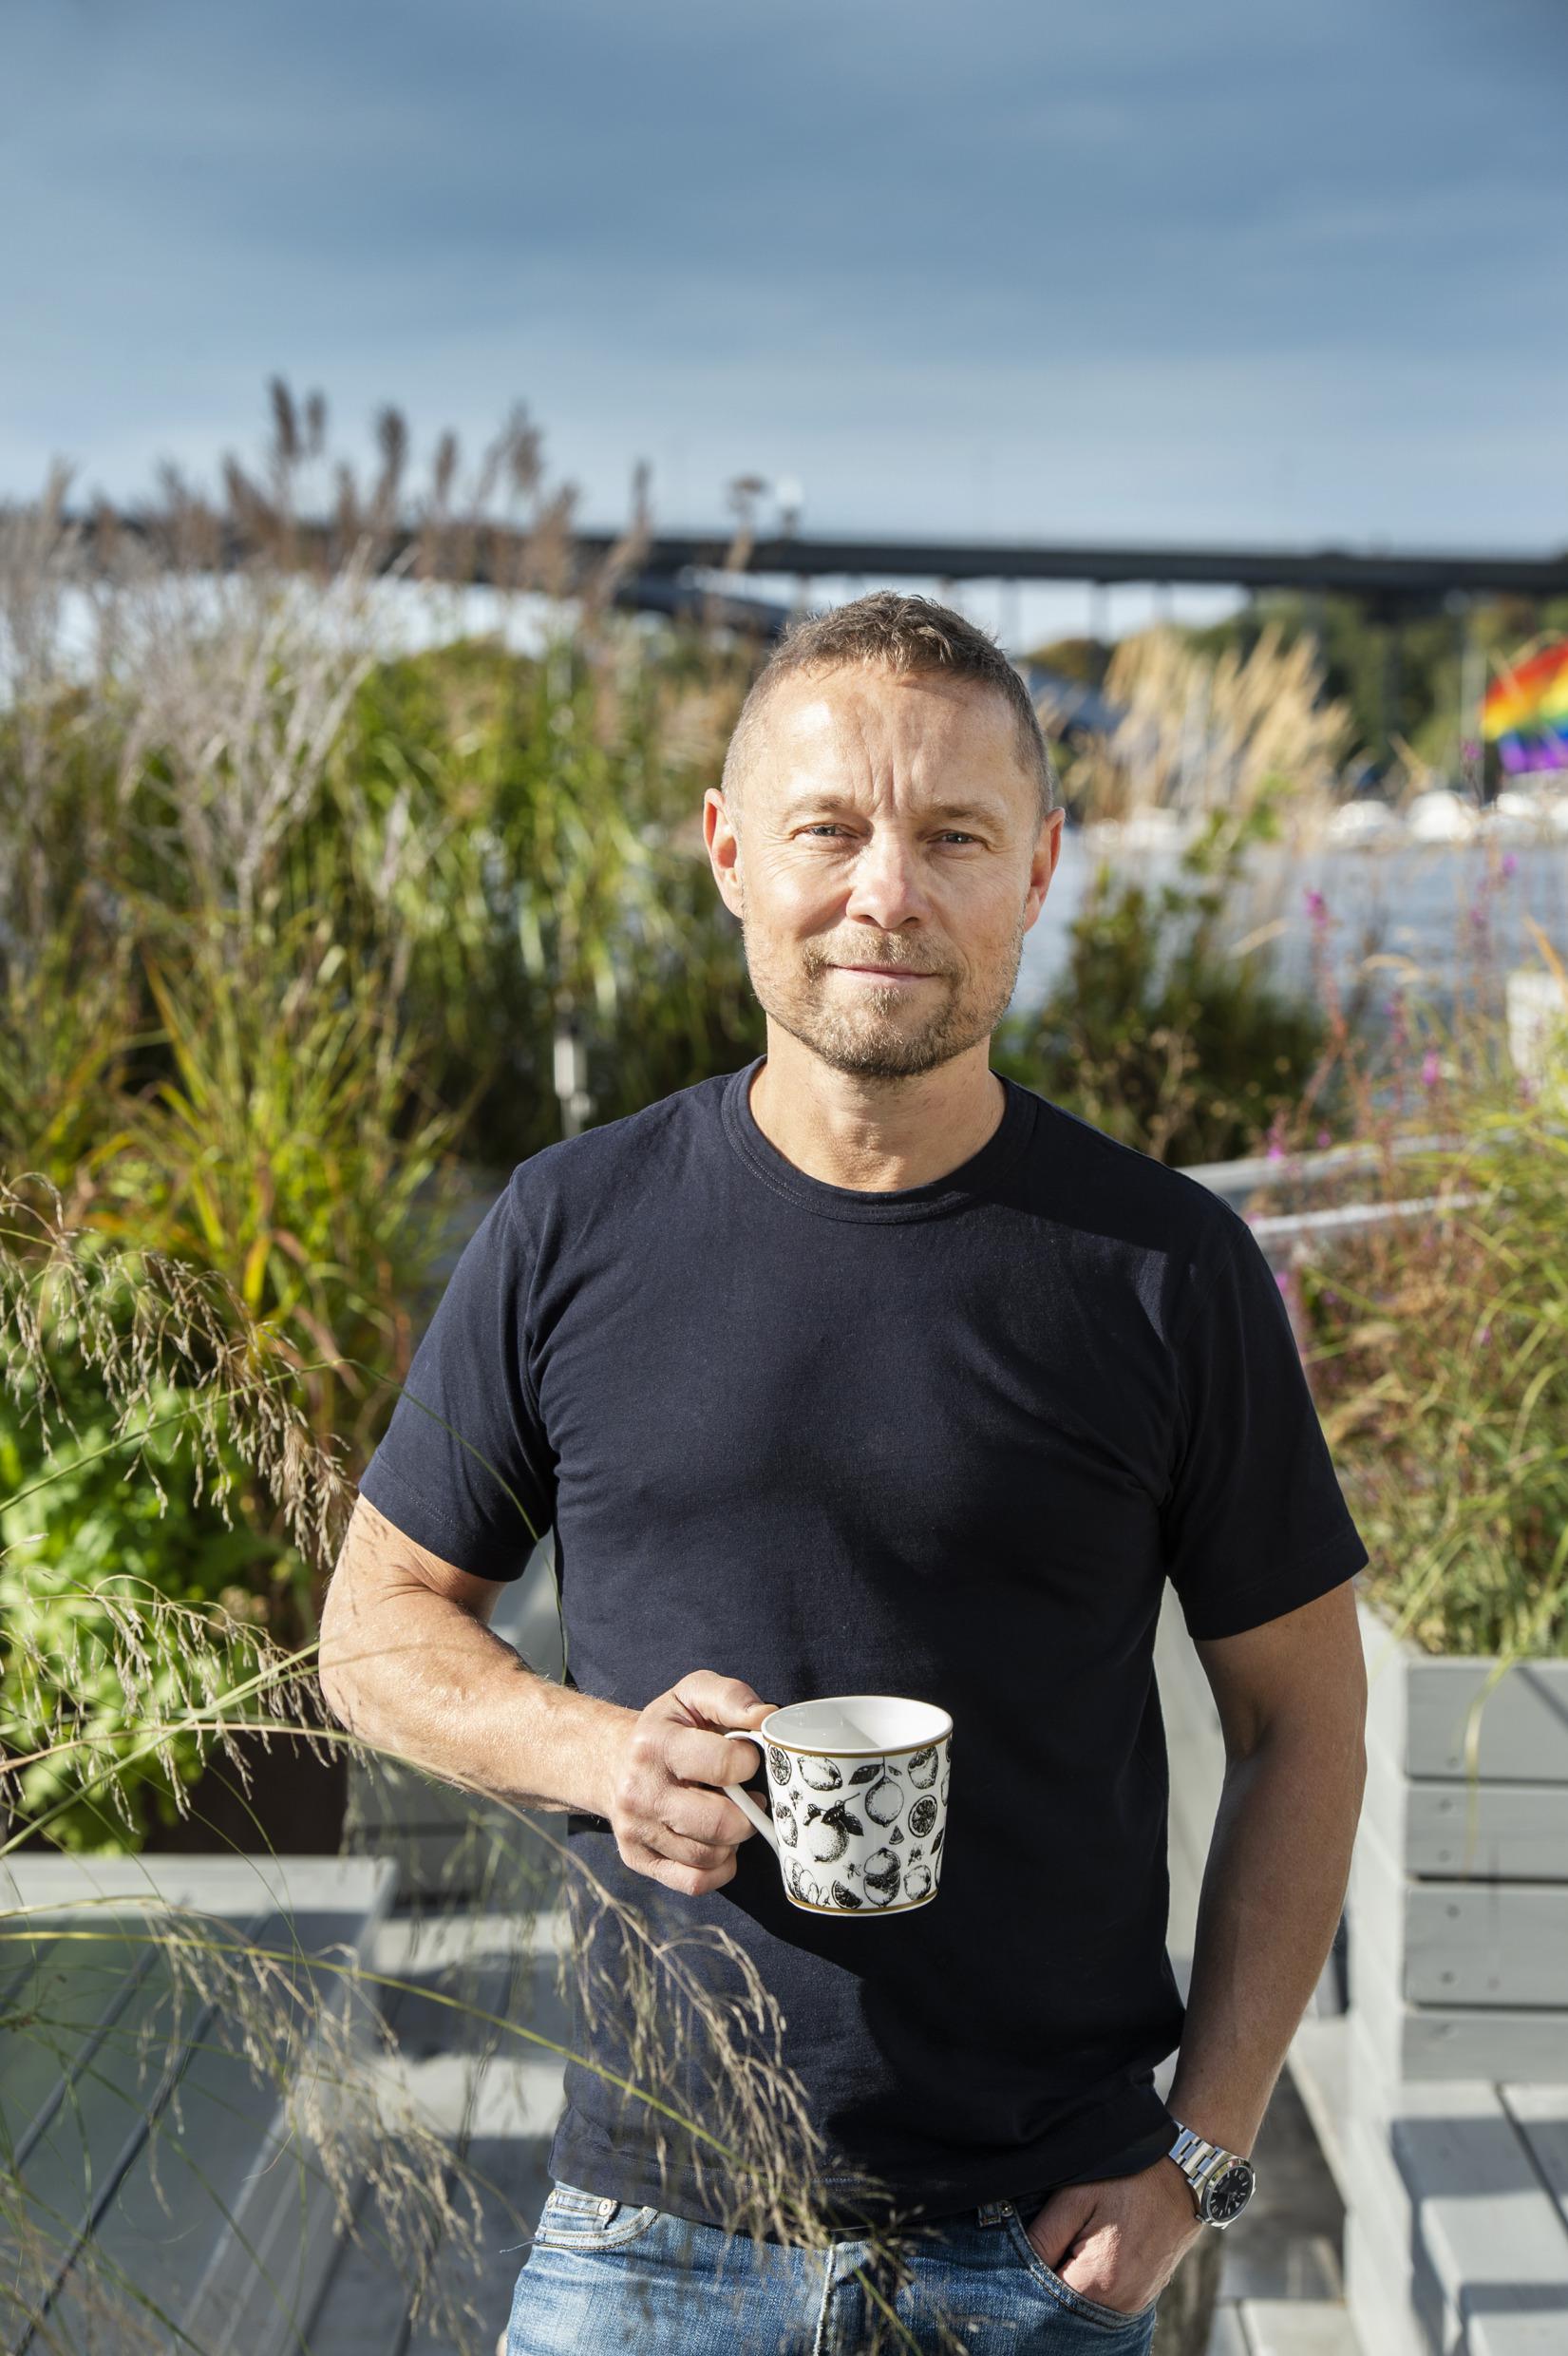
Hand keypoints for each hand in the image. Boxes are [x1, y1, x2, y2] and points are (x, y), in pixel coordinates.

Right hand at [604, 1670, 776, 1895]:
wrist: (612, 1760)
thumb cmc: (666, 1728)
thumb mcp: (692, 1695)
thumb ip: (732, 1698)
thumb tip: (767, 1718)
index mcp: (656, 1743)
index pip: (724, 1766)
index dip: (748, 1762)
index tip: (745, 1758)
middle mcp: (640, 1790)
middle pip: (720, 1824)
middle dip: (748, 1813)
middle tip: (748, 1798)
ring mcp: (636, 1828)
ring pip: (710, 1856)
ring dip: (733, 1841)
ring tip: (729, 1816)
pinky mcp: (637, 1858)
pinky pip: (694, 1882)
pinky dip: (718, 1870)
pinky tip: (718, 1845)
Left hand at [1022, 2158, 1203, 2316]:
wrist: (1185, 2176)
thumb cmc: (1129, 2179)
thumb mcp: (1077, 2196)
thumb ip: (1044, 2235)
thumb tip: (1014, 2262)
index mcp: (1099, 2282)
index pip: (1044, 2299)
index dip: (1027, 2277)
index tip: (1026, 2251)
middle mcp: (1120, 2304)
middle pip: (1066, 2306)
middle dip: (1048, 2282)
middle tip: (1046, 2244)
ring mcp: (1135, 2303)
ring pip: (1085, 2304)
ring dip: (1070, 2282)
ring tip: (1069, 2243)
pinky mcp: (1144, 2295)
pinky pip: (1106, 2300)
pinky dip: (1090, 2283)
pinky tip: (1088, 2252)